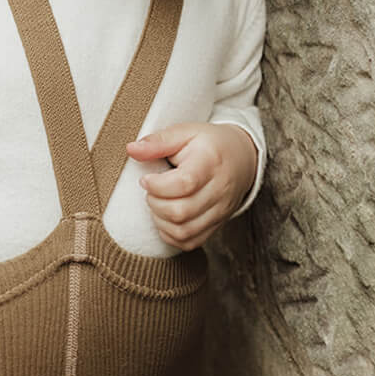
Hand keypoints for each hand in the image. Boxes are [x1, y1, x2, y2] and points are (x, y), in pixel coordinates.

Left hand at [126, 122, 257, 250]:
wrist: (242, 158)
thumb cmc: (209, 145)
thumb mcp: (186, 133)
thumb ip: (158, 141)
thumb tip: (131, 149)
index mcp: (211, 162)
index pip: (184, 184)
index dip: (157, 185)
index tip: (147, 179)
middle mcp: (219, 190)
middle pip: (181, 212)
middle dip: (155, 203)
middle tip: (152, 191)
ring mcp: (220, 211)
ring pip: (183, 232)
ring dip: (160, 220)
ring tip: (158, 203)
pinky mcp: (217, 225)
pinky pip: (190, 242)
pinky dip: (171, 235)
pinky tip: (167, 218)